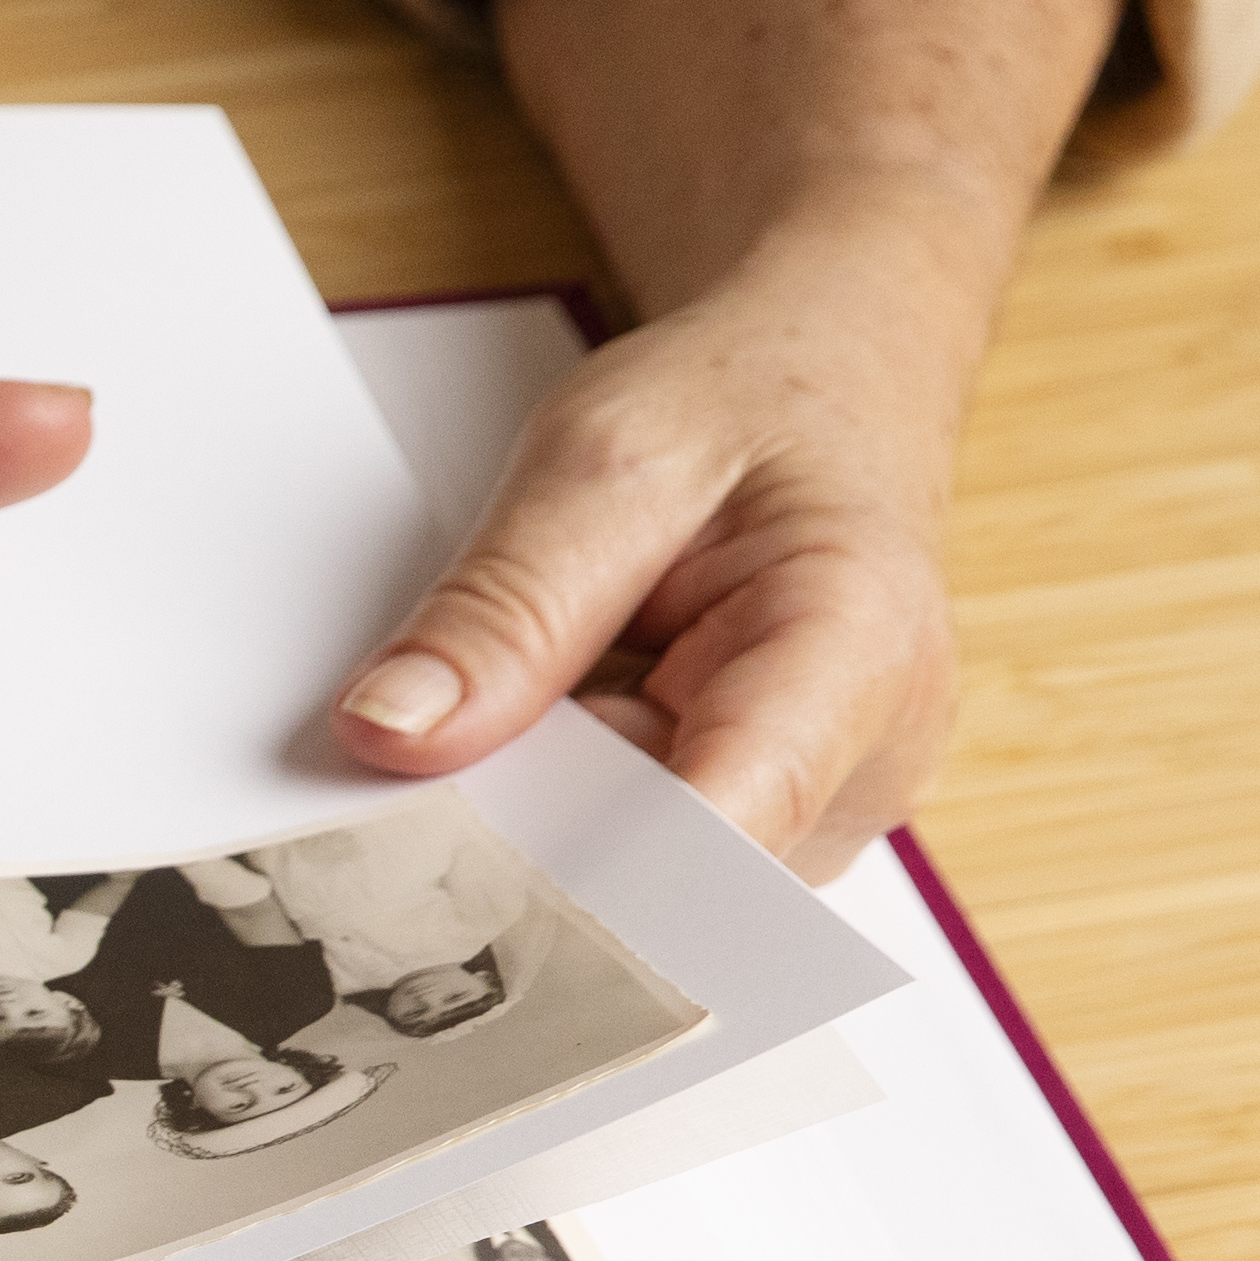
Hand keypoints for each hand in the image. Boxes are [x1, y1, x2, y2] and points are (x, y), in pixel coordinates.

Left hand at [332, 0, 1135, 879]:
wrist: (832, 378)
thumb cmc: (750, 401)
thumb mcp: (602, 456)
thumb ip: (502, 607)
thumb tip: (393, 734)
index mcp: (856, 651)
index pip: (707, 838)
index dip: (566, 882)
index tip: (438, 870)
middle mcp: (866, 759)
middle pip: (658, 875)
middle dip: (534, 829)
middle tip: (456, 729)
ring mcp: (824, 807)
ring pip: (641, 878)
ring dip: (554, 810)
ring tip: (548, 688)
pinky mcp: (777, 823)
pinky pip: (645, 855)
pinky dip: (578, 801)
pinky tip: (576, 719)